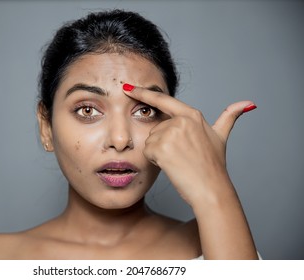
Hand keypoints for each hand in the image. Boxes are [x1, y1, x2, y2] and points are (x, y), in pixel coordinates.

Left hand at [123, 83, 256, 206]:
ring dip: (159, 152)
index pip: (162, 100)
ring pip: (150, 141)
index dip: (143, 93)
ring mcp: (170, 133)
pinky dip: (155, 160)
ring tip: (178, 161)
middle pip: (156, 129)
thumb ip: (229, 117)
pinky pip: (147, 152)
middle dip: (163, 143)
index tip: (128, 87)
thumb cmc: (214, 165)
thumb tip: (248, 103)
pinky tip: (171, 166)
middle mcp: (180, 120)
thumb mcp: (221, 136)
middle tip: (181, 156)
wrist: (211, 188)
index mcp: (192, 115)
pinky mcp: (160, 147)